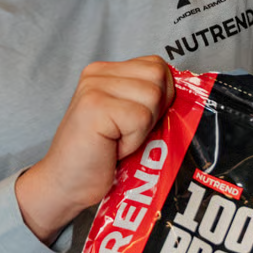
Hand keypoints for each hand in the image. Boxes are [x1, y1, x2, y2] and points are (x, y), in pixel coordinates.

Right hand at [15, 56, 174, 243]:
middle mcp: (97, 73)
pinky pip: (141, 117)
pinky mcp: (95, 106)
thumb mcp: (127, 119)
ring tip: (118, 140)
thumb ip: (147, 98)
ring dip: (143, 128)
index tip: (138, 122)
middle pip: (159, 76)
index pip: (157, 65)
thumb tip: (186, 94)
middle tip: (127, 133)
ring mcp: (94, 87)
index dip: (161, 96)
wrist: (66, 186)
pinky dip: (134, 139)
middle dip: (155, 110)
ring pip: (153, 96)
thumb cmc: (100, 158)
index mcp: (106, 71)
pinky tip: (113, 147)